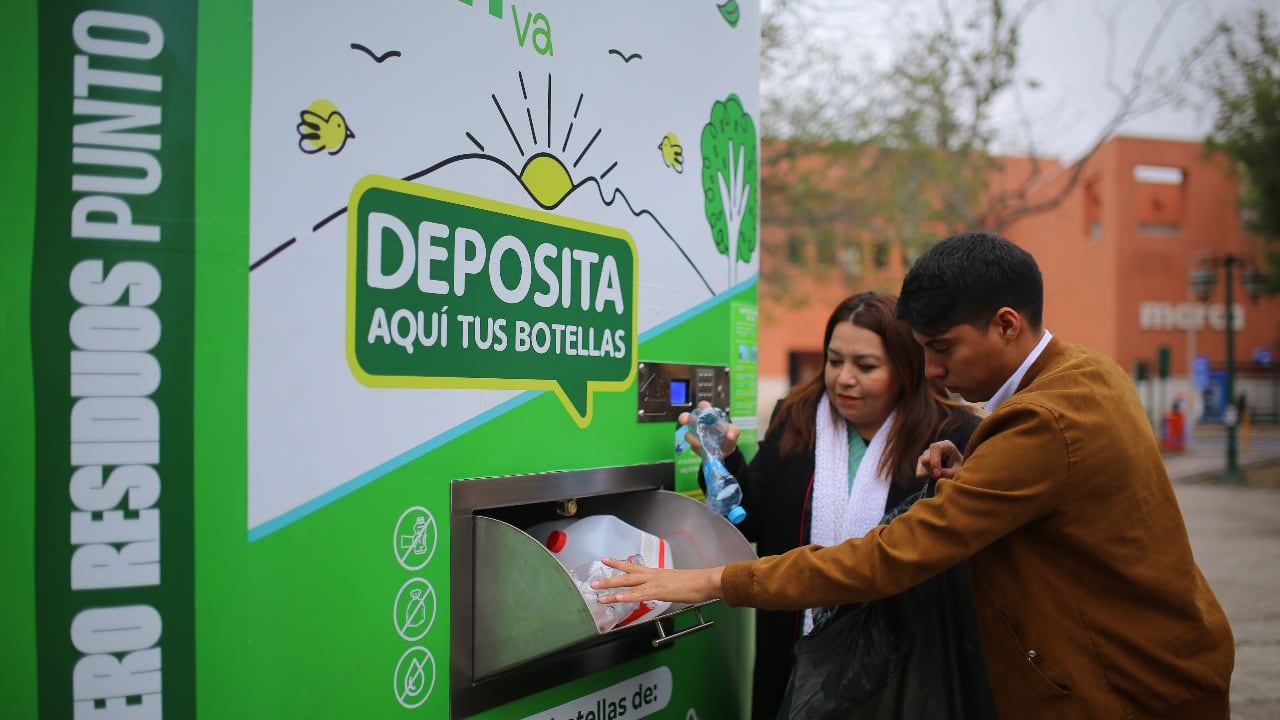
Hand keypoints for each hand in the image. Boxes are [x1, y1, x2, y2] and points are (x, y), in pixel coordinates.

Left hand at [591, 556, 724, 604]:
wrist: (706, 581)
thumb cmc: (696, 583)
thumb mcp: (677, 583)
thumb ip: (666, 586)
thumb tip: (661, 591)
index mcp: (657, 573)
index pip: (634, 567)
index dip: (619, 563)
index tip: (606, 559)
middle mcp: (653, 575)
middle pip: (627, 574)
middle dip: (610, 577)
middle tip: (594, 581)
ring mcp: (655, 582)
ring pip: (629, 584)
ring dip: (612, 588)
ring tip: (598, 592)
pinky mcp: (659, 591)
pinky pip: (639, 595)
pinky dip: (626, 596)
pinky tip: (616, 598)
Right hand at [677, 401, 740, 456]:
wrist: (725, 451)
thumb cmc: (726, 437)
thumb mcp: (733, 432)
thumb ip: (734, 431)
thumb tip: (730, 435)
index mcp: (709, 416)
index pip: (703, 407)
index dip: (702, 407)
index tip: (703, 409)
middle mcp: (699, 424)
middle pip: (687, 417)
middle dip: (685, 418)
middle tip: (684, 420)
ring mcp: (695, 434)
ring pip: (688, 434)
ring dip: (693, 438)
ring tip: (700, 443)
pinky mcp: (694, 445)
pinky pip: (692, 446)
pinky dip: (697, 448)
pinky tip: (703, 449)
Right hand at [916, 440, 962, 479]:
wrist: (959, 472)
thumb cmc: (960, 469)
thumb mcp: (958, 471)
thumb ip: (948, 472)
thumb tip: (935, 475)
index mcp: (945, 445)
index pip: (935, 448)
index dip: (934, 461)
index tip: (937, 474)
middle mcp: (934, 448)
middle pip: (925, 458)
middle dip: (931, 470)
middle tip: (940, 477)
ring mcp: (926, 454)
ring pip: (921, 465)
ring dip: (929, 474)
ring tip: (939, 476)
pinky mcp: (922, 462)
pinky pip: (919, 472)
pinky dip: (925, 477)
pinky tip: (934, 476)